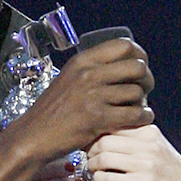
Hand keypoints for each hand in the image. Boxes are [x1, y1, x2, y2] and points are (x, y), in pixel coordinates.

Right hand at [13, 38, 154, 157]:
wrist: (34, 135)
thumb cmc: (53, 110)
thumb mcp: (69, 78)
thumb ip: (93, 69)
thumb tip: (124, 64)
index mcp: (83, 60)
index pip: (124, 46)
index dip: (139, 55)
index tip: (141, 65)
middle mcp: (89, 74)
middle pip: (137, 67)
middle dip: (146, 78)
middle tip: (144, 88)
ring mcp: (93, 96)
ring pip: (137, 92)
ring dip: (143, 101)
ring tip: (138, 107)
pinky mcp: (98, 118)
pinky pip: (134, 114)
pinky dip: (144, 117)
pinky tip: (142, 118)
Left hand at [86, 125, 180, 180]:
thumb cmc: (172, 172)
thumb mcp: (157, 146)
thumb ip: (136, 138)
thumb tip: (105, 134)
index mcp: (149, 132)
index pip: (113, 125)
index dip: (96, 134)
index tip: (91, 142)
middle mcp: (148, 145)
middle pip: (104, 140)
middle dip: (91, 150)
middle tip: (90, 157)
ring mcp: (146, 164)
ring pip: (104, 157)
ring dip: (93, 165)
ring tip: (93, 169)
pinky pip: (110, 178)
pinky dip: (99, 178)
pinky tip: (100, 179)